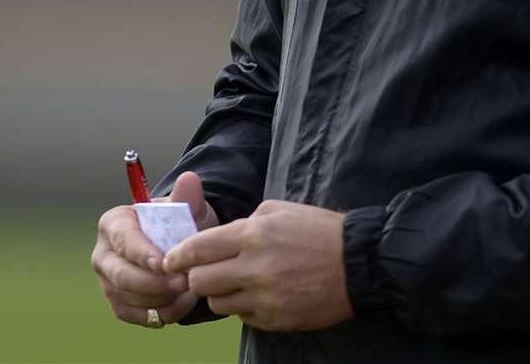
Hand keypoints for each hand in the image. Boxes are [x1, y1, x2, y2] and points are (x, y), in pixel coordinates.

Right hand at [92, 170, 219, 326]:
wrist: (181, 247)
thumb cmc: (180, 224)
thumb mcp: (187, 209)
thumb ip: (188, 197)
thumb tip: (189, 179)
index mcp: (114, 223)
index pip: (123, 240)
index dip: (143, 254)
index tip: (164, 263)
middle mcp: (103, 254)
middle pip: (121, 275)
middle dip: (154, 282)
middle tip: (185, 281)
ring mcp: (108, 282)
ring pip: (130, 298)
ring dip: (163, 298)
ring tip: (191, 288)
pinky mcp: (119, 304)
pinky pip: (137, 316)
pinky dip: (163, 313)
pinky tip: (183, 302)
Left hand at [162, 199, 353, 331]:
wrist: (358, 263)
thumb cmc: (320, 231)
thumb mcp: (282, 210)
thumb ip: (247, 221)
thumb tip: (220, 238)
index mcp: (254, 234)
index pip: (198, 249)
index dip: (178, 256)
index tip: (171, 260)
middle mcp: (254, 267)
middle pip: (200, 281)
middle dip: (197, 277)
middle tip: (206, 274)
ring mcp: (265, 297)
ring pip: (217, 304)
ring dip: (221, 294)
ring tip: (238, 284)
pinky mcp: (275, 319)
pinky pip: (243, 318)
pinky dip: (245, 308)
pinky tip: (261, 295)